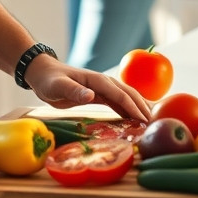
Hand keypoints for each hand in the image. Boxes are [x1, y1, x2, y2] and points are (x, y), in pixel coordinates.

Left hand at [23, 55, 151, 121]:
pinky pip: (118, 103)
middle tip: (156, 124)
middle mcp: (103, 83)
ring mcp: (102, 88)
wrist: (42, 73)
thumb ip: (73, 91)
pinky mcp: (99, 95)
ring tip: (151, 124)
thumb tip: (91, 96)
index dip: (134, 107)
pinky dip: (128, 111)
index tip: (145, 120)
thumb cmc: (49, 80)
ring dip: (138, 109)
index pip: (120, 94)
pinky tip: (135, 120)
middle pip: (129, 95)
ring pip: (126, 98)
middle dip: (143, 108)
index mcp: (97, 80)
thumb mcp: (58, 87)